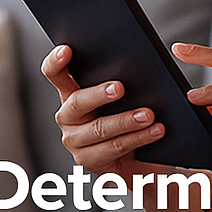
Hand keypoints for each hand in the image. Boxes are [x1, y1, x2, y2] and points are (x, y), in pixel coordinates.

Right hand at [41, 45, 205, 211]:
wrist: (142, 159)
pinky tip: (156, 131)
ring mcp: (75, 141)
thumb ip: (123, 80)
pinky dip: (138, 138)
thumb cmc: (132, 117)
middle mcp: (67, 116)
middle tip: (121, 87)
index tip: (67, 49)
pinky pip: (114, 148)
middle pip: (77, 102)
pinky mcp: (90, 161)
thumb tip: (139, 61)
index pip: (55, 74)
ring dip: (126, 121)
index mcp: (72, 93)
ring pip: (99, 128)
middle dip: (99, 94)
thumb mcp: (127, 97)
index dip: (56, 62)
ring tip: (149, 114)